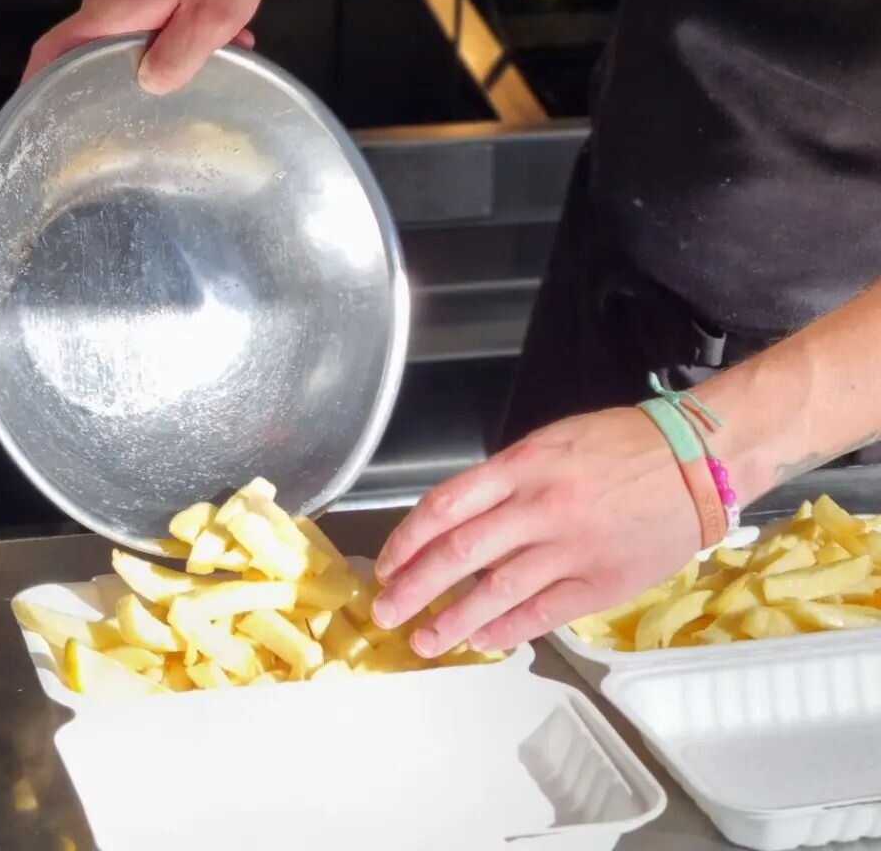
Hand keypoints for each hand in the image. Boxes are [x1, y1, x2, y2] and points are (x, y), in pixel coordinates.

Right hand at [24, 0, 271, 93]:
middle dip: (123, 78)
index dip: (40, 83)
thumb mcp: (210, 21)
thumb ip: (176, 60)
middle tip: (153, 106)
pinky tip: (217, 37)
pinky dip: (175, 32)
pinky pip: (147, 17)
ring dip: (163, 53)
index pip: (54, 49)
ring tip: (210, 60)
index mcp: (112, 9)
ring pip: (128, 35)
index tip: (39, 111)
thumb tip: (149, 84)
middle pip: (91, 50)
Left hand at [372, 407, 700, 654]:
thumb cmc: (619, 445)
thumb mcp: (550, 443)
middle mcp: (539, 508)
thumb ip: (504, 480)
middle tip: (386, 612)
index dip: (408, 539)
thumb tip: (460, 519)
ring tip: (424, 642)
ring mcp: (571, 549)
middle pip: (460, 554)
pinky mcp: (602, 584)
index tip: (387, 563)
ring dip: (453, 622)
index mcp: (521, 466)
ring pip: (496, 592)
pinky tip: (481, 643)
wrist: (698, 463)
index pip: (446, 506)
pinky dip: (508, 631)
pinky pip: (543, 613)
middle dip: (416, 587)